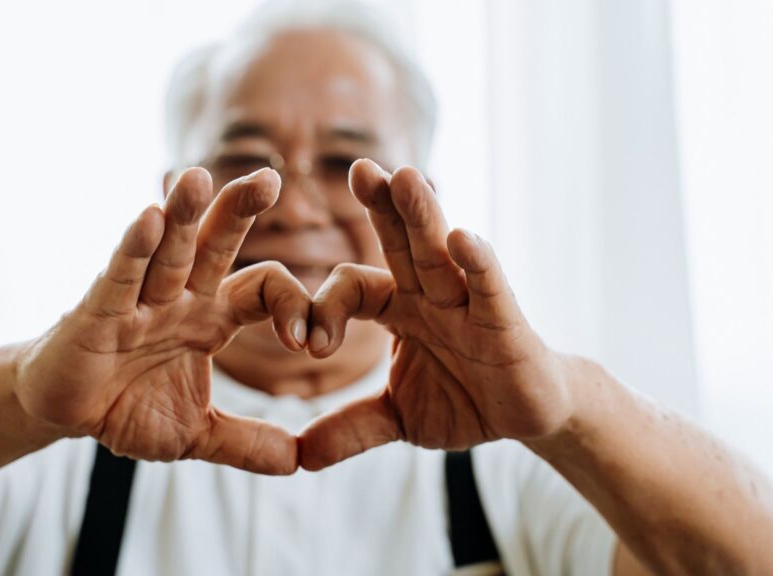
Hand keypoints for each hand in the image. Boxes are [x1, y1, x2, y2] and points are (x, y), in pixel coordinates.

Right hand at [16, 168, 309, 474]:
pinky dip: (132, 250)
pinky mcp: (97, 311)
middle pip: (215, 245)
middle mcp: (179, 298)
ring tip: (197, 177)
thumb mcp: (197, 435)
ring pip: (166, 250)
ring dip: (181, 214)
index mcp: (210, 318)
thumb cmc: (128, 407)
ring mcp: (138, 300)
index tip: (310, 344)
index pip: (262, 292)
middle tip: (271, 179)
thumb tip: (299, 462)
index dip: (291, 307)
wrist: (65, 413)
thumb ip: (245, 444)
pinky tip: (147, 217)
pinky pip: (119, 276)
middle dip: (239, 211)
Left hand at [298, 160, 572, 470]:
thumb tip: (300, 458)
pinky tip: (464, 239)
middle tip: (359, 168)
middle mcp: (430, 295)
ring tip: (404, 176)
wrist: (528, 416)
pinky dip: (478, 265)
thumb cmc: (463, 401)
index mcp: (399, 310)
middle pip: (400, 244)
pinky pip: (489, 288)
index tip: (306, 345)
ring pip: (441, 254)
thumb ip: (351, 429)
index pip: (354, 290)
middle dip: (381, 207)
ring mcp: (468, 303)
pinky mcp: (505, 322)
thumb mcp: (398, 419)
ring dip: (423, 215)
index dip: (327, 309)